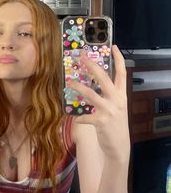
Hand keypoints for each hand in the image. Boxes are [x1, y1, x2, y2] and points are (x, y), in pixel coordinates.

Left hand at [69, 45, 129, 161]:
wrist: (119, 146)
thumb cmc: (115, 124)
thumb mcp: (117, 107)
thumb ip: (109, 94)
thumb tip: (95, 81)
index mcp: (121, 95)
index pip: (122, 73)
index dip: (119, 59)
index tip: (114, 46)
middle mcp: (117, 100)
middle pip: (104, 78)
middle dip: (92, 66)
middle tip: (81, 57)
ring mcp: (109, 110)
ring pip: (91, 94)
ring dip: (79, 87)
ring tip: (70, 82)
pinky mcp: (101, 121)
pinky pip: (85, 116)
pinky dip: (78, 117)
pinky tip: (74, 118)